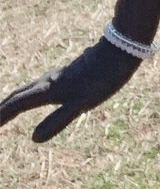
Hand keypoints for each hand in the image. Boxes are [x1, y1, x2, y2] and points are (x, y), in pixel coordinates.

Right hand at [0, 38, 140, 142]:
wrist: (119, 50)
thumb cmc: (102, 78)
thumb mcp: (81, 104)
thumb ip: (58, 120)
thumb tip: (33, 139)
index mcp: (48, 89)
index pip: (17, 105)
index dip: (0, 116)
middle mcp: (47, 81)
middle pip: (17, 96)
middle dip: (1, 109)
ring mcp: (56, 78)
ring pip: (26, 90)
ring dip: (11, 102)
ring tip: (2, 113)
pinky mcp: (65, 76)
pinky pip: (37, 88)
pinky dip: (26, 96)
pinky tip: (32, 99)